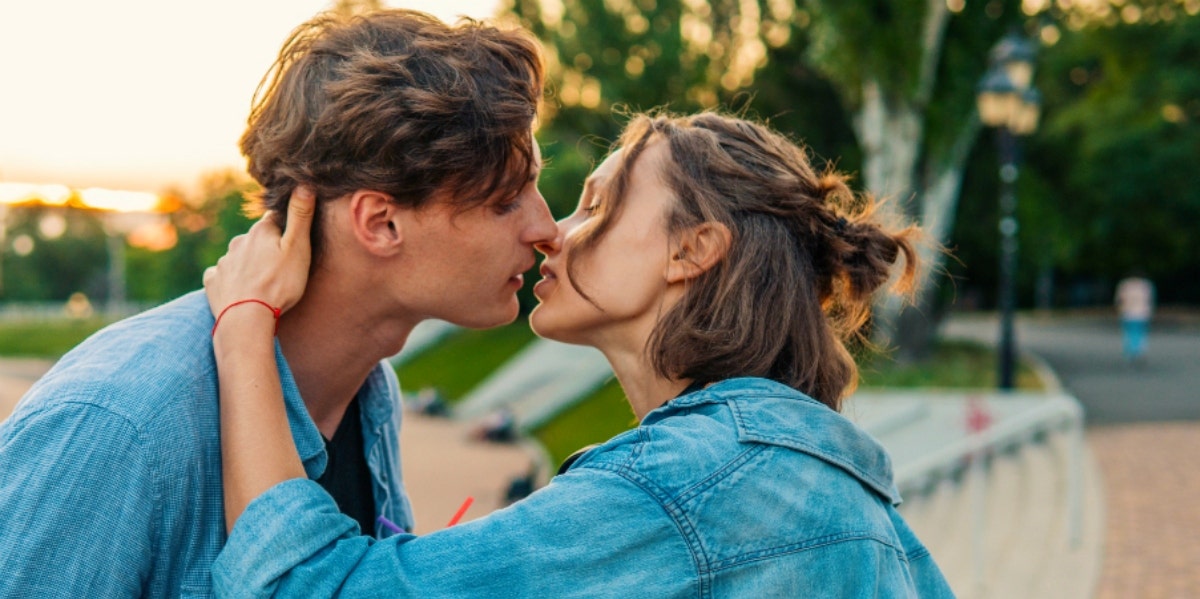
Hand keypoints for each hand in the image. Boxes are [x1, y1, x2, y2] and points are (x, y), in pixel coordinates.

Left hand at [204, 187, 314, 316]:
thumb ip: (300, 216)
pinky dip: (231, 279)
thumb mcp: (297, 248)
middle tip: (281, 266)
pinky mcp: (212, 281)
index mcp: (260, 231)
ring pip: (239, 257)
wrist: (246, 318)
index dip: (285, 227)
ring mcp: (223, 261)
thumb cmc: (279, 284)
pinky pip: (222, 274)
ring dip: (249, 264)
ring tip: (262, 283)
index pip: (274, 219)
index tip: (293, 239)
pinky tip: (239, 291)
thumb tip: (304, 183)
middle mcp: (238, 242)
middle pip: (255, 239)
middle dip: (266, 247)